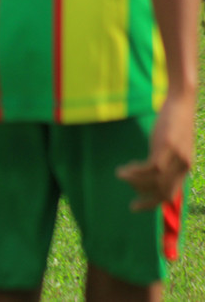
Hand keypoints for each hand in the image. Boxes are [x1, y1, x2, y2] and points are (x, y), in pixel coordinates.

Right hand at [116, 94, 195, 210]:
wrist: (182, 101)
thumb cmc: (175, 119)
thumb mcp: (172, 142)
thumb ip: (166, 156)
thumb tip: (151, 168)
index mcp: (185, 166)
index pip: (171, 193)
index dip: (154, 203)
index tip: (137, 205)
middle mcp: (183, 165)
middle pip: (164, 192)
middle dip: (147, 201)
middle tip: (131, 205)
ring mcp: (176, 157)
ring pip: (155, 182)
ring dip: (135, 182)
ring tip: (120, 174)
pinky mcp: (166, 147)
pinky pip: (150, 168)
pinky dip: (134, 172)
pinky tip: (123, 169)